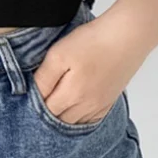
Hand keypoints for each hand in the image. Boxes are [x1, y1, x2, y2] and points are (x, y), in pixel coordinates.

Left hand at [32, 3, 157, 124]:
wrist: (128, 35)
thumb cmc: (93, 41)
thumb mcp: (59, 54)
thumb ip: (44, 78)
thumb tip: (32, 94)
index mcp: (72, 95)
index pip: (45, 111)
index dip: (34, 104)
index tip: (29, 95)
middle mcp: (87, 106)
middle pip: (60, 121)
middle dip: (48, 113)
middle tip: (40, 99)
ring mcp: (100, 105)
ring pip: (75, 122)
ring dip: (63, 117)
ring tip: (55, 102)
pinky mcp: (110, 100)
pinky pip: (91, 119)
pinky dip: (80, 117)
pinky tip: (74, 107)